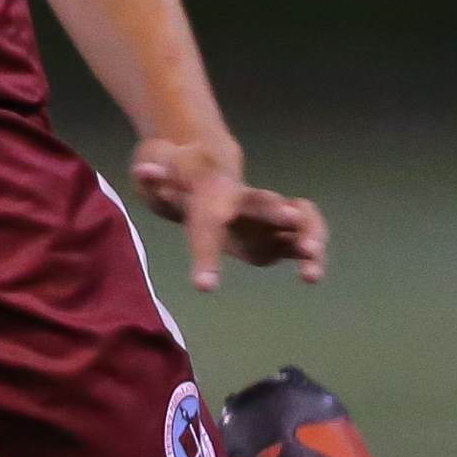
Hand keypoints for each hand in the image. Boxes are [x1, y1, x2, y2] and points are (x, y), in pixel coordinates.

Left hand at [131, 133, 328, 292]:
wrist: (209, 170)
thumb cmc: (183, 180)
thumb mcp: (163, 176)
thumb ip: (155, 179)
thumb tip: (143, 171)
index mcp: (214, 195)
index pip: (207, 227)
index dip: (206, 255)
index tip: (205, 286)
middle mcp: (247, 202)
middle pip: (264, 205)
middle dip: (278, 213)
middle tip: (293, 221)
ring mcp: (268, 215)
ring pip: (298, 220)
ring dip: (309, 239)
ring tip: (312, 272)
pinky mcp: (281, 232)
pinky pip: (306, 238)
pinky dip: (312, 254)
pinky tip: (312, 276)